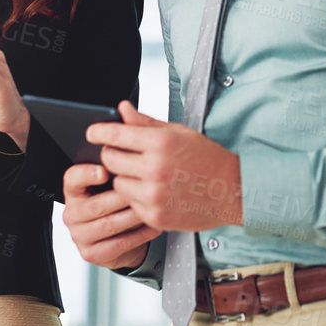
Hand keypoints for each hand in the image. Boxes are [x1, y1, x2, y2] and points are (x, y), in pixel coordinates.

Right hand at [62, 161, 160, 269]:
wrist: (119, 241)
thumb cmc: (117, 207)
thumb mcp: (113, 188)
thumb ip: (116, 176)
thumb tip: (133, 164)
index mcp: (74, 193)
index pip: (72, 179)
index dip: (87, 175)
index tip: (104, 171)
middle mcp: (72, 214)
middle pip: (96, 205)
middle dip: (123, 197)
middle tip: (144, 189)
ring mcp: (79, 236)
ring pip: (109, 225)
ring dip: (133, 216)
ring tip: (152, 207)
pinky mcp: (91, 253)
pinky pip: (118, 244)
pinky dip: (140, 235)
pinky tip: (153, 226)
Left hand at [87, 101, 242, 232]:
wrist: (232, 191)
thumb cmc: (207, 159)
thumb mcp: (178, 133)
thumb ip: (145, 123)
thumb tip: (123, 109)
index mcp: (161, 143)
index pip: (115, 135)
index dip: (99, 132)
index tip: (93, 132)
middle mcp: (155, 169)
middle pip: (110, 160)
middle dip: (113, 155)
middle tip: (124, 155)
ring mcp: (154, 195)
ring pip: (117, 184)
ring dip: (124, 178)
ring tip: (145, 175)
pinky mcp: (155, 215)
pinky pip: (130, 203)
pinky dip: (137, 197)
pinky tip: (155, 191)